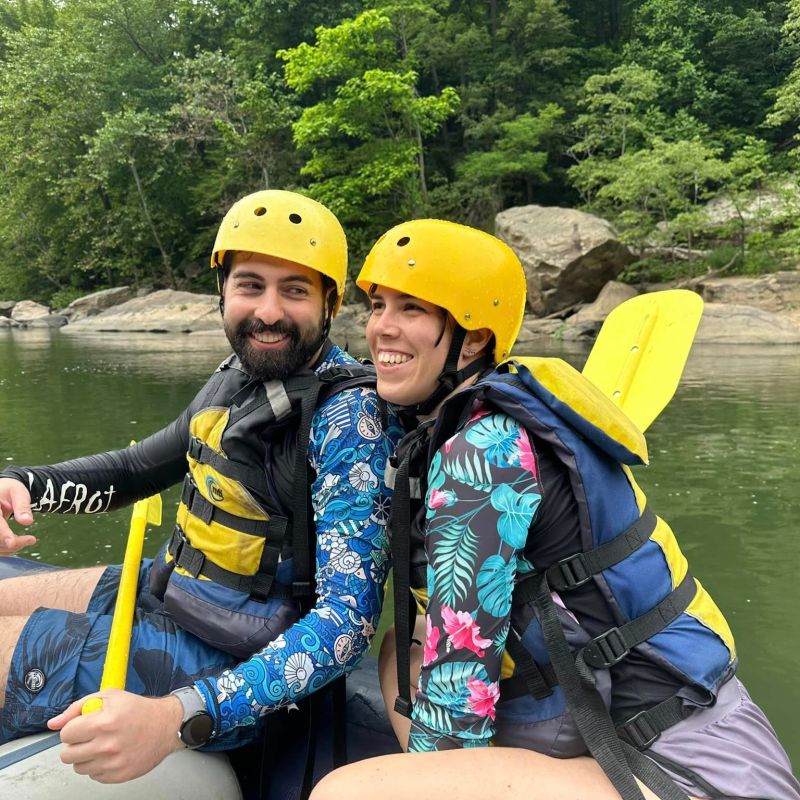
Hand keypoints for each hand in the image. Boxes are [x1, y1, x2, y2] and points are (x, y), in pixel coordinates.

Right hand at [0, 478, 36, 554]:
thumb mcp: (18, 492)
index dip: (3, 534)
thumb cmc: (10, 490)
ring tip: (29, 540)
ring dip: (11, 548)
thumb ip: (22, 506)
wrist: (1, 493)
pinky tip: (21, 543)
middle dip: (11, 543)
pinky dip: (8, 549)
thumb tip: (27, 522)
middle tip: (31, 540)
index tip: (12, 542)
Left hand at [48, 689, 184, 782]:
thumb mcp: (109, 696)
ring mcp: (113, 763)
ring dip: (86, 756)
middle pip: (67, 755)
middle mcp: (107, 745)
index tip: (81, 726)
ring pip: (78, 767)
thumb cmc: (139, 709)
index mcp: (104, 722)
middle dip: (74, 744)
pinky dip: (98, 765)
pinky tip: (111, 754)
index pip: (66, 734)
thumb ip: (77, 707)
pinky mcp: (118, 775)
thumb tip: (54, 723)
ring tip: (101, 744)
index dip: (72, 728)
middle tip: (88, 737)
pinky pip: (93, 776)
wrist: (166, 725)